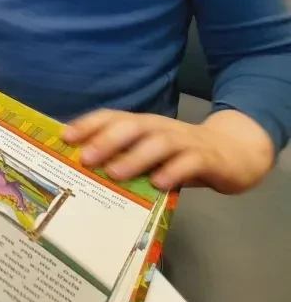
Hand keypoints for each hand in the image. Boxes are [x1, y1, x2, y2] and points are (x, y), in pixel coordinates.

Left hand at [62, 108, 274, 193]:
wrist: (235, 152)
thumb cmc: (182, 155)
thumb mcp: (151, 153)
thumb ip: (125, 157)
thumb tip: (85, 170)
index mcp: (143, 125)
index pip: (112, 117)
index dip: (88, 124)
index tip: (65, 136)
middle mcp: (160, 128)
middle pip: (132, 126)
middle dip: (106, 140)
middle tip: (85, 158)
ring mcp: (185, 141)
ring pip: (158, 142)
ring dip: (135, 156)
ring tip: (115, 173)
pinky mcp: (208, 158)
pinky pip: (189, 162)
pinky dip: (173, 171)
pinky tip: (158, 183)